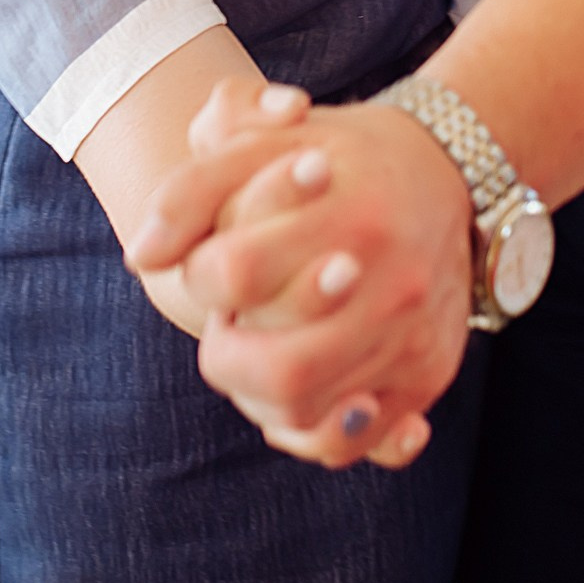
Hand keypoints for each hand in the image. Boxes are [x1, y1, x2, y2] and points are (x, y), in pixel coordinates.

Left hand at [129, 87, 474, 469]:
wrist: (442, 170)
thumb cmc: (330, 158)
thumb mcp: (259, 143)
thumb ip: (190, 191)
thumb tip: (142, 255)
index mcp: (348, 212)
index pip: (235, 272)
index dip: (201, 276)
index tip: (214, 265)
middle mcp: (392, 281)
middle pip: (280, 368)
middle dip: (228, 355)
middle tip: (230, 320)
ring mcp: (413, 335)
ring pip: (309, 412)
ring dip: (259, 395)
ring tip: (260, 348)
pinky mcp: (427, 373)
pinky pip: (358, 439)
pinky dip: (314, 430)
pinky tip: (298, 395)